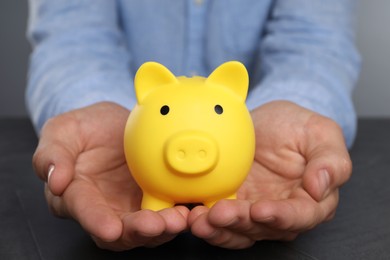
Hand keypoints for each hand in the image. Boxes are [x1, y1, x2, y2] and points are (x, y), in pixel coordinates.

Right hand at [33, 102, 188, 250]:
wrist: (115, 123)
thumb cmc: (85, 128)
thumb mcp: (63, 131)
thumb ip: (53, 154)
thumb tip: (56, 180)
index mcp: (76, 193)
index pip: (83, 210)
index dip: (96, 221)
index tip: (111, 228)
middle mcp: (103, 207)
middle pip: (117, 231)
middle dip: (136, 232)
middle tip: (155, 225)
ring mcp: (129, 206)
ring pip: (143, 229)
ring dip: (161, 229)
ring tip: (178, 218)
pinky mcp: (152, 200)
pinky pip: (164, 213)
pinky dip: (176, 216)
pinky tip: (189, 210)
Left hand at [189, 101, 351, 248]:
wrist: (265, 121)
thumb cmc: (296, 126)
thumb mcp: (320, 132)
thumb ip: (330, 160)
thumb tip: (321, 187)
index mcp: (311, 199)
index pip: (300, 216)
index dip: (281, 217)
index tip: (260, 209)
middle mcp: (282, 211)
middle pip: (263, 228)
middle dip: (240, 223)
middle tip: (219, 214)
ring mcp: (253, 210)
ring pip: (237, 230)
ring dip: (217, 229)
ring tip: (198, 219)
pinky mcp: (230, 204)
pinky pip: (217, 220)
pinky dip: (204, 221)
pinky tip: (189, 214)